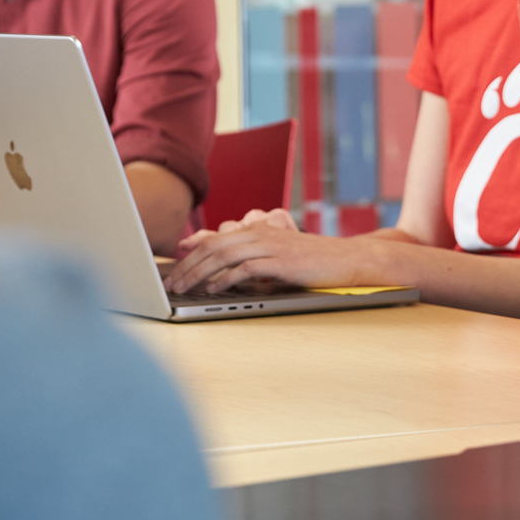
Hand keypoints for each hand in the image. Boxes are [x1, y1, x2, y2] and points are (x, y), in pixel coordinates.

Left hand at [163, 209, 389, 295]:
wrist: (347, 259)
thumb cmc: (313, 261)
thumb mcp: (279, 257)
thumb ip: (254, 260)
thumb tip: (225, 276)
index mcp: (258, 230)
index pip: (217, 238)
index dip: (193, 250)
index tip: (175, 263)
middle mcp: (260, 233)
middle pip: (214, 246)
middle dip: (188, 266)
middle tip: (171, 283)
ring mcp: (270, 246)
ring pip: (224, 256)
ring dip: (199, 273)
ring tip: (184, 288)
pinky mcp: (280, 261)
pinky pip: (246, 268)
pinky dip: (226, 279)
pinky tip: (213, 289)